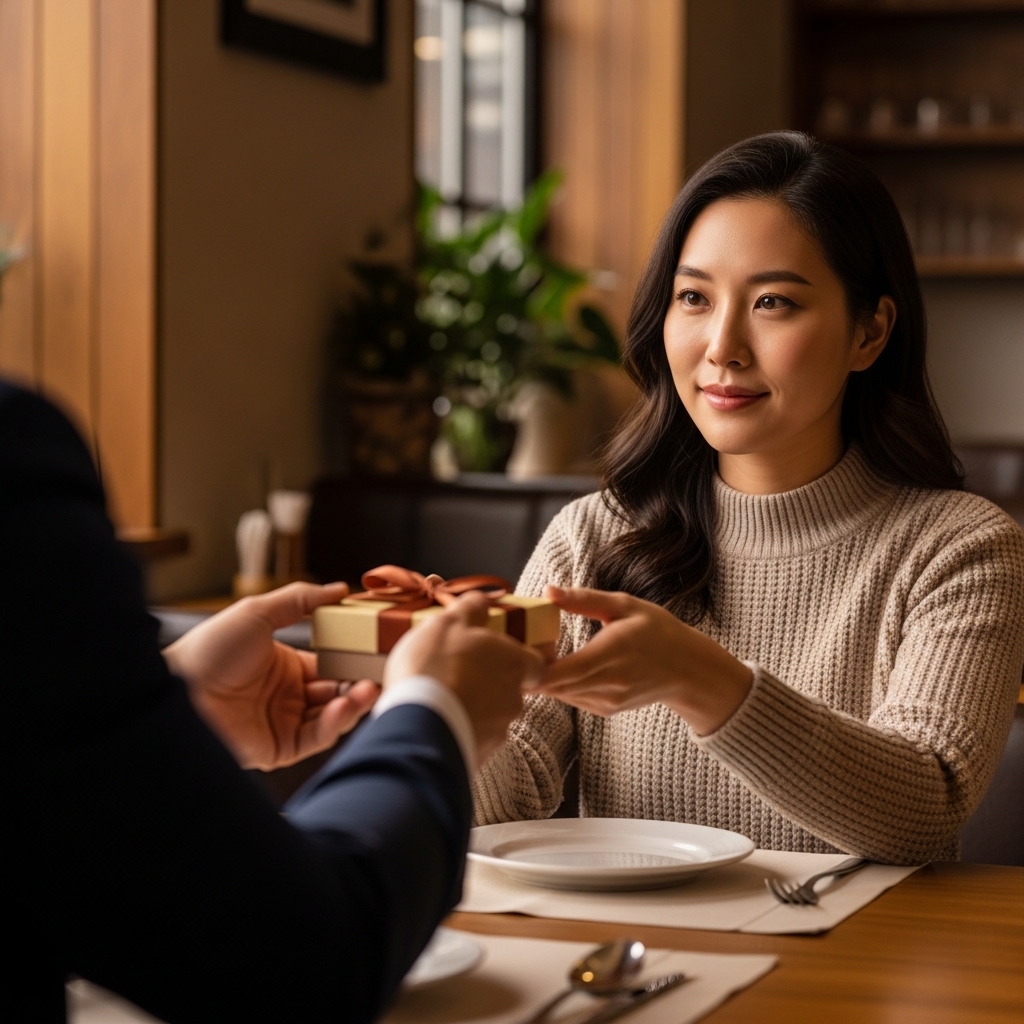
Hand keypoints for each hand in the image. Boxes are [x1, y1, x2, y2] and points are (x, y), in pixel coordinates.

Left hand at [164, 583, 379, 769]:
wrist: (176, 689)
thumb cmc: (208, 649)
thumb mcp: (257, 612)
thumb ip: (300, 599)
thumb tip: (339, 589)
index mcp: (287, 667)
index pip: (333, 665)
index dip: (355, 661)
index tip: (377, 653)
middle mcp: (289, 697)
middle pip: (339, 692)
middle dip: (362, 684)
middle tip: (383, 675)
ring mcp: (285, 723)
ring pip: (334, 717)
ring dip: (354, 703)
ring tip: (368, 689)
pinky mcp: (279, 748)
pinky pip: (316, 737)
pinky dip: (334, 723)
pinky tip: (342, 706)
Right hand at [384, 592, 544, 765]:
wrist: (418, 727)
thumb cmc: (436, 667)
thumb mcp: (449, 622)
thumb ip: (471, 608)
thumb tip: (482, 599)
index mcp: (514, 663)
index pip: (535, 662)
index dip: (518, 658)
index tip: (498, 655)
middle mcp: (514, 698)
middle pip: (511, 688)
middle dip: (489, 682)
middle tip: (459, 673)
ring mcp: (498, 730)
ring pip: (492, 715)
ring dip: (473, 707)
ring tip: (442, 699)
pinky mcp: (480, 754)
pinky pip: (474, 738)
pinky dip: (460, 729)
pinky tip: (436, 721)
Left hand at [527, 585, 752, 735]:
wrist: (690, 670)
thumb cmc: (658, 631)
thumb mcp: (625, 605)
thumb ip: (584, 599)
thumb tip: (548, 591)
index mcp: (610, 654)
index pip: (557, 672)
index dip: (531, 664)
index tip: (521, 643)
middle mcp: (608, 683)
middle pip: (551, 686)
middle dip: (530, 668)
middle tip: (521, 644)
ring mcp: (607, 701)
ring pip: (559, 694)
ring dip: (544, 677)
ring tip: (540, 651)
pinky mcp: (606, 709)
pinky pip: (572, 698)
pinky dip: (561, 684)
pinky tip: (564, 665)